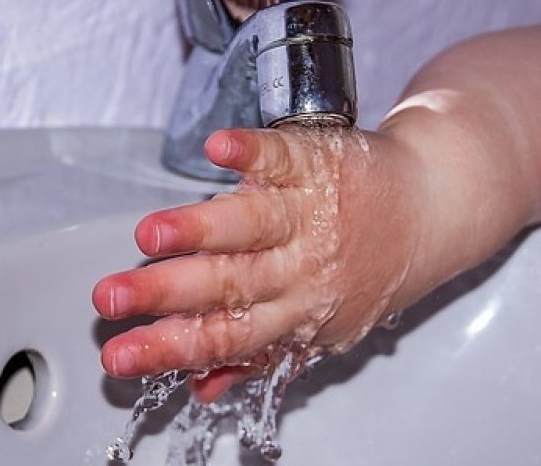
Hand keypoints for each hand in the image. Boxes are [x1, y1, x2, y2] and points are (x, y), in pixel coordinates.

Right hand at [92, 126, 429, 399]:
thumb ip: (259, 358)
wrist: (429, 209)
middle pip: (228, 283)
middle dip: (165, 293)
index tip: (119, 355)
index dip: (171, 348)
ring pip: (252, 225)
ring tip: (151, 235)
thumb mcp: (321, 326)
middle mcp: (300, 266)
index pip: (226, 336)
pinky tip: (219, 149)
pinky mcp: (316, 163)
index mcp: (296, 311)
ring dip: (200, 229)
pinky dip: (251, 152)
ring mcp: (308, 213)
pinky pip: (283, 157)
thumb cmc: (368, 269)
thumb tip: (200, 391)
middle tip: (111, 298)